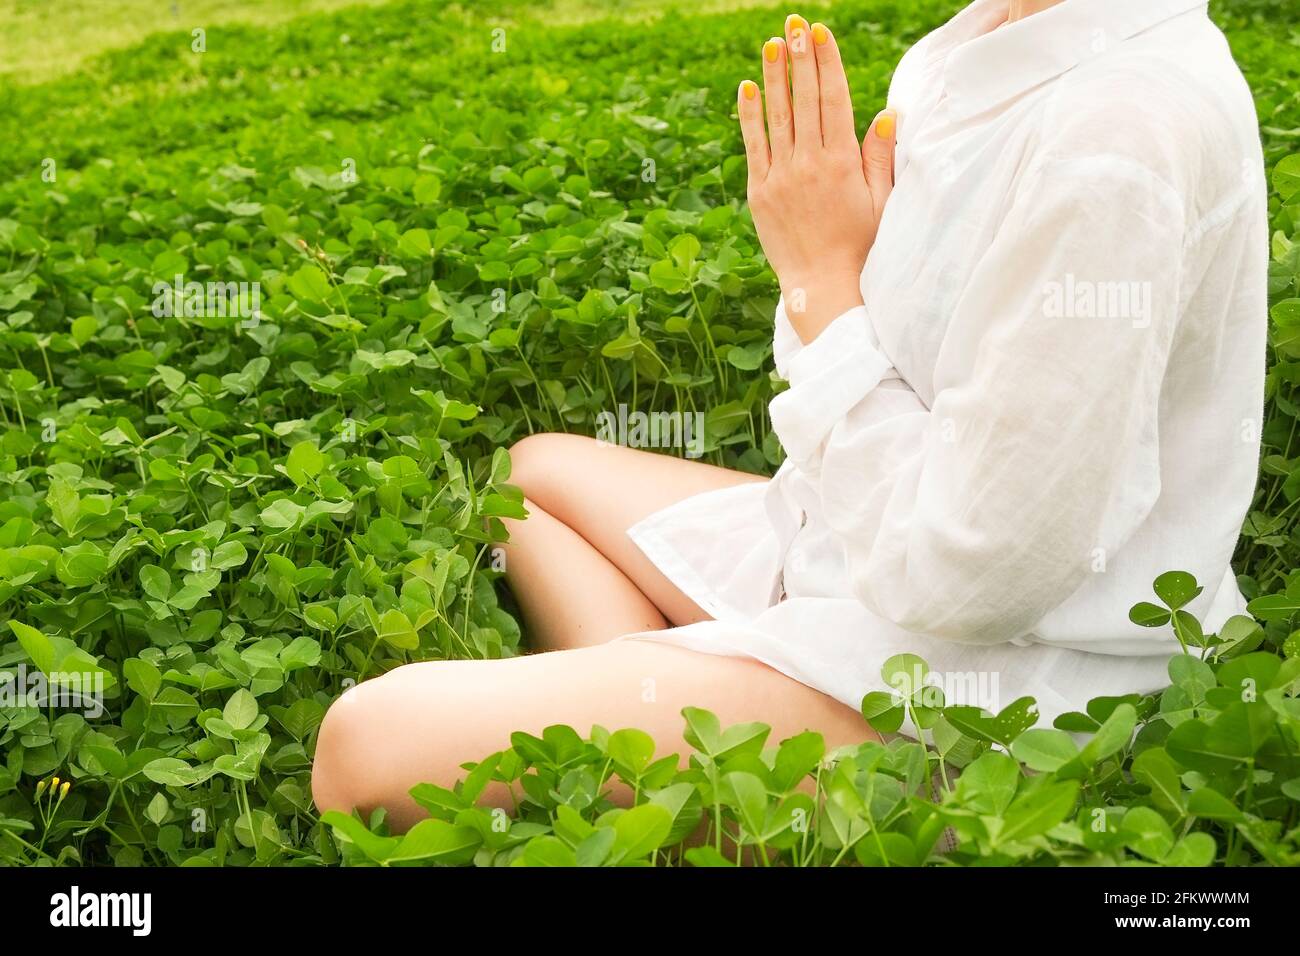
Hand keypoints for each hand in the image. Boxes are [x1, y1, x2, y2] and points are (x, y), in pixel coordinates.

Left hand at [737, 15, 895, 342]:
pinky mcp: (760, 193)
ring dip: (774, 77)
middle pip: (803, 100)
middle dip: (800, 58)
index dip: (826, 64)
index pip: (833, 100)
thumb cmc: (860, 247)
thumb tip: (886, 114)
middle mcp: (808, 165)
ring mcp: (780, 178)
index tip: (821, 34)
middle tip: (796, 24)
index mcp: (841, 164)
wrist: (822, 288)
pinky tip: (748, 87)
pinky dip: (750, 116)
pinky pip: (753, 146)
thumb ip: (880, 157)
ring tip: (773, 43)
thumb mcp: (881, 202)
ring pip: (776, 117)